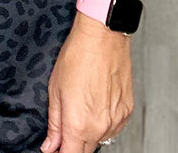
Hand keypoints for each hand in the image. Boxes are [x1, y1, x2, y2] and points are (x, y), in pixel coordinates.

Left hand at [41, 14, 132, 151]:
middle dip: (74, 144)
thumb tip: (50, 145)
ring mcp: (116, 120)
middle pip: (86, 151)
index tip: (56, 149)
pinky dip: (104, 122)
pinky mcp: (127, 111)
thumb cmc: (78, 55)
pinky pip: (113, 128)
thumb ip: (54, 123)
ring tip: (83, 105)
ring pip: (101, 140)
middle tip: (67, 126)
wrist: (103, 36)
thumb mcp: (55, 89)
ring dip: (90, 132)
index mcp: (78, 124)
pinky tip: (97, 103)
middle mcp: (100, 126)